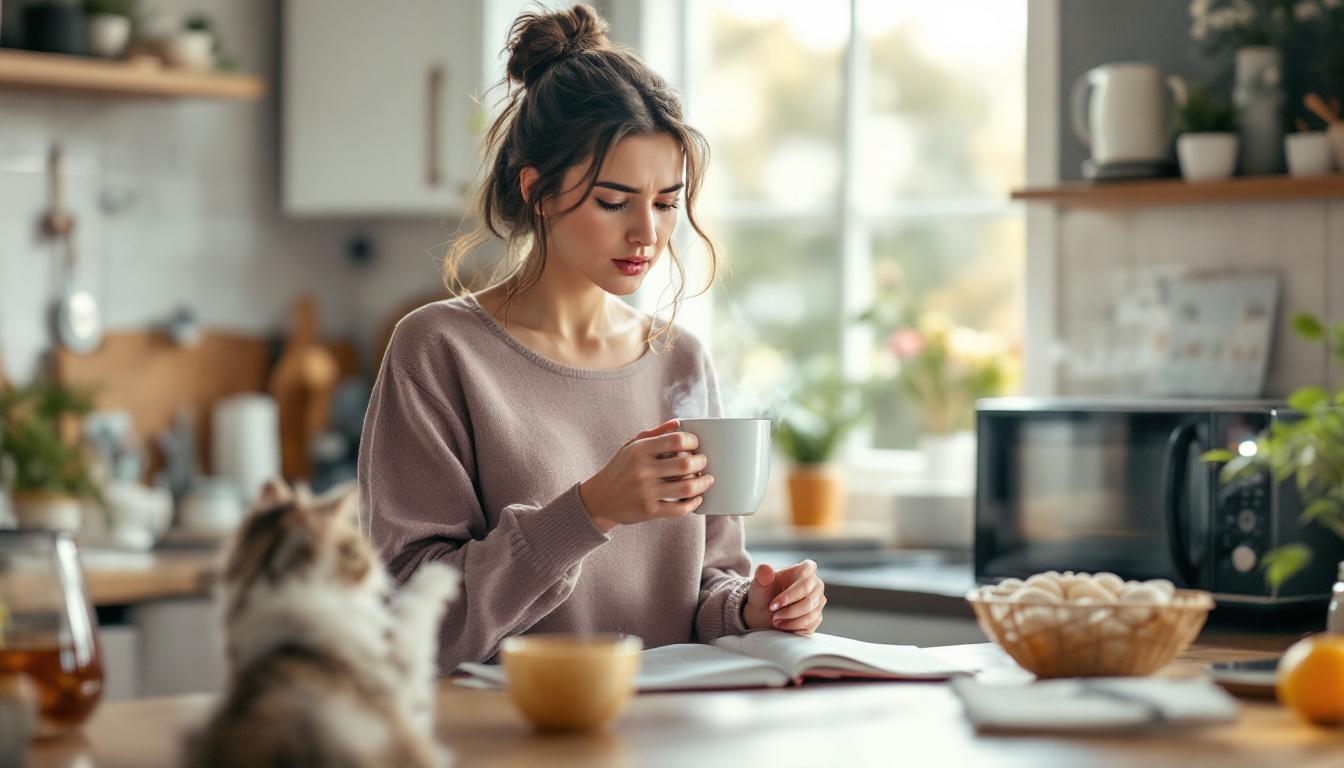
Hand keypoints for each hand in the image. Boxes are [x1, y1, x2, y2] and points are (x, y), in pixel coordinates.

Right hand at [579, 419, 714, 532]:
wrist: (599, 499)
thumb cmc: (620, 469)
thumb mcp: (631, 447)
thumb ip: (655, 433)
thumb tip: (679, 422)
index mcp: (639, 450)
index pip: (676, 440)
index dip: (692, 441)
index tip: (696, 444)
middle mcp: (642, 470)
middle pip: (686, 464)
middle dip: (701, 462)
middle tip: (704, 461)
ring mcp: (646, 492)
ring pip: (687, 487)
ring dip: (703, 483)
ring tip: (707, 479)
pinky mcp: (649, 511)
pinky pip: (680, 509)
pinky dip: (694, 503)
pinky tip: (697, 498)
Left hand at [741, 560, 826, 634]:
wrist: (762, 612)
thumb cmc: (763, 594)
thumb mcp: (759, 585)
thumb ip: (762, 576)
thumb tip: (765, 568)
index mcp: (805, 569)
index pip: (805, 582)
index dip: (790, 595)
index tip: (773, 605)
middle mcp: (816, 584)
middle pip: (809, 601)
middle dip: (789, 612)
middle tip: (773, 616)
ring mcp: (818, 601)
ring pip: (810, 615)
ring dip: (790, 621)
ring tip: (775, 620)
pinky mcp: (817, 617)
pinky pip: (810, 625)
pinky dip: (794, 628)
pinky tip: (783, 625)